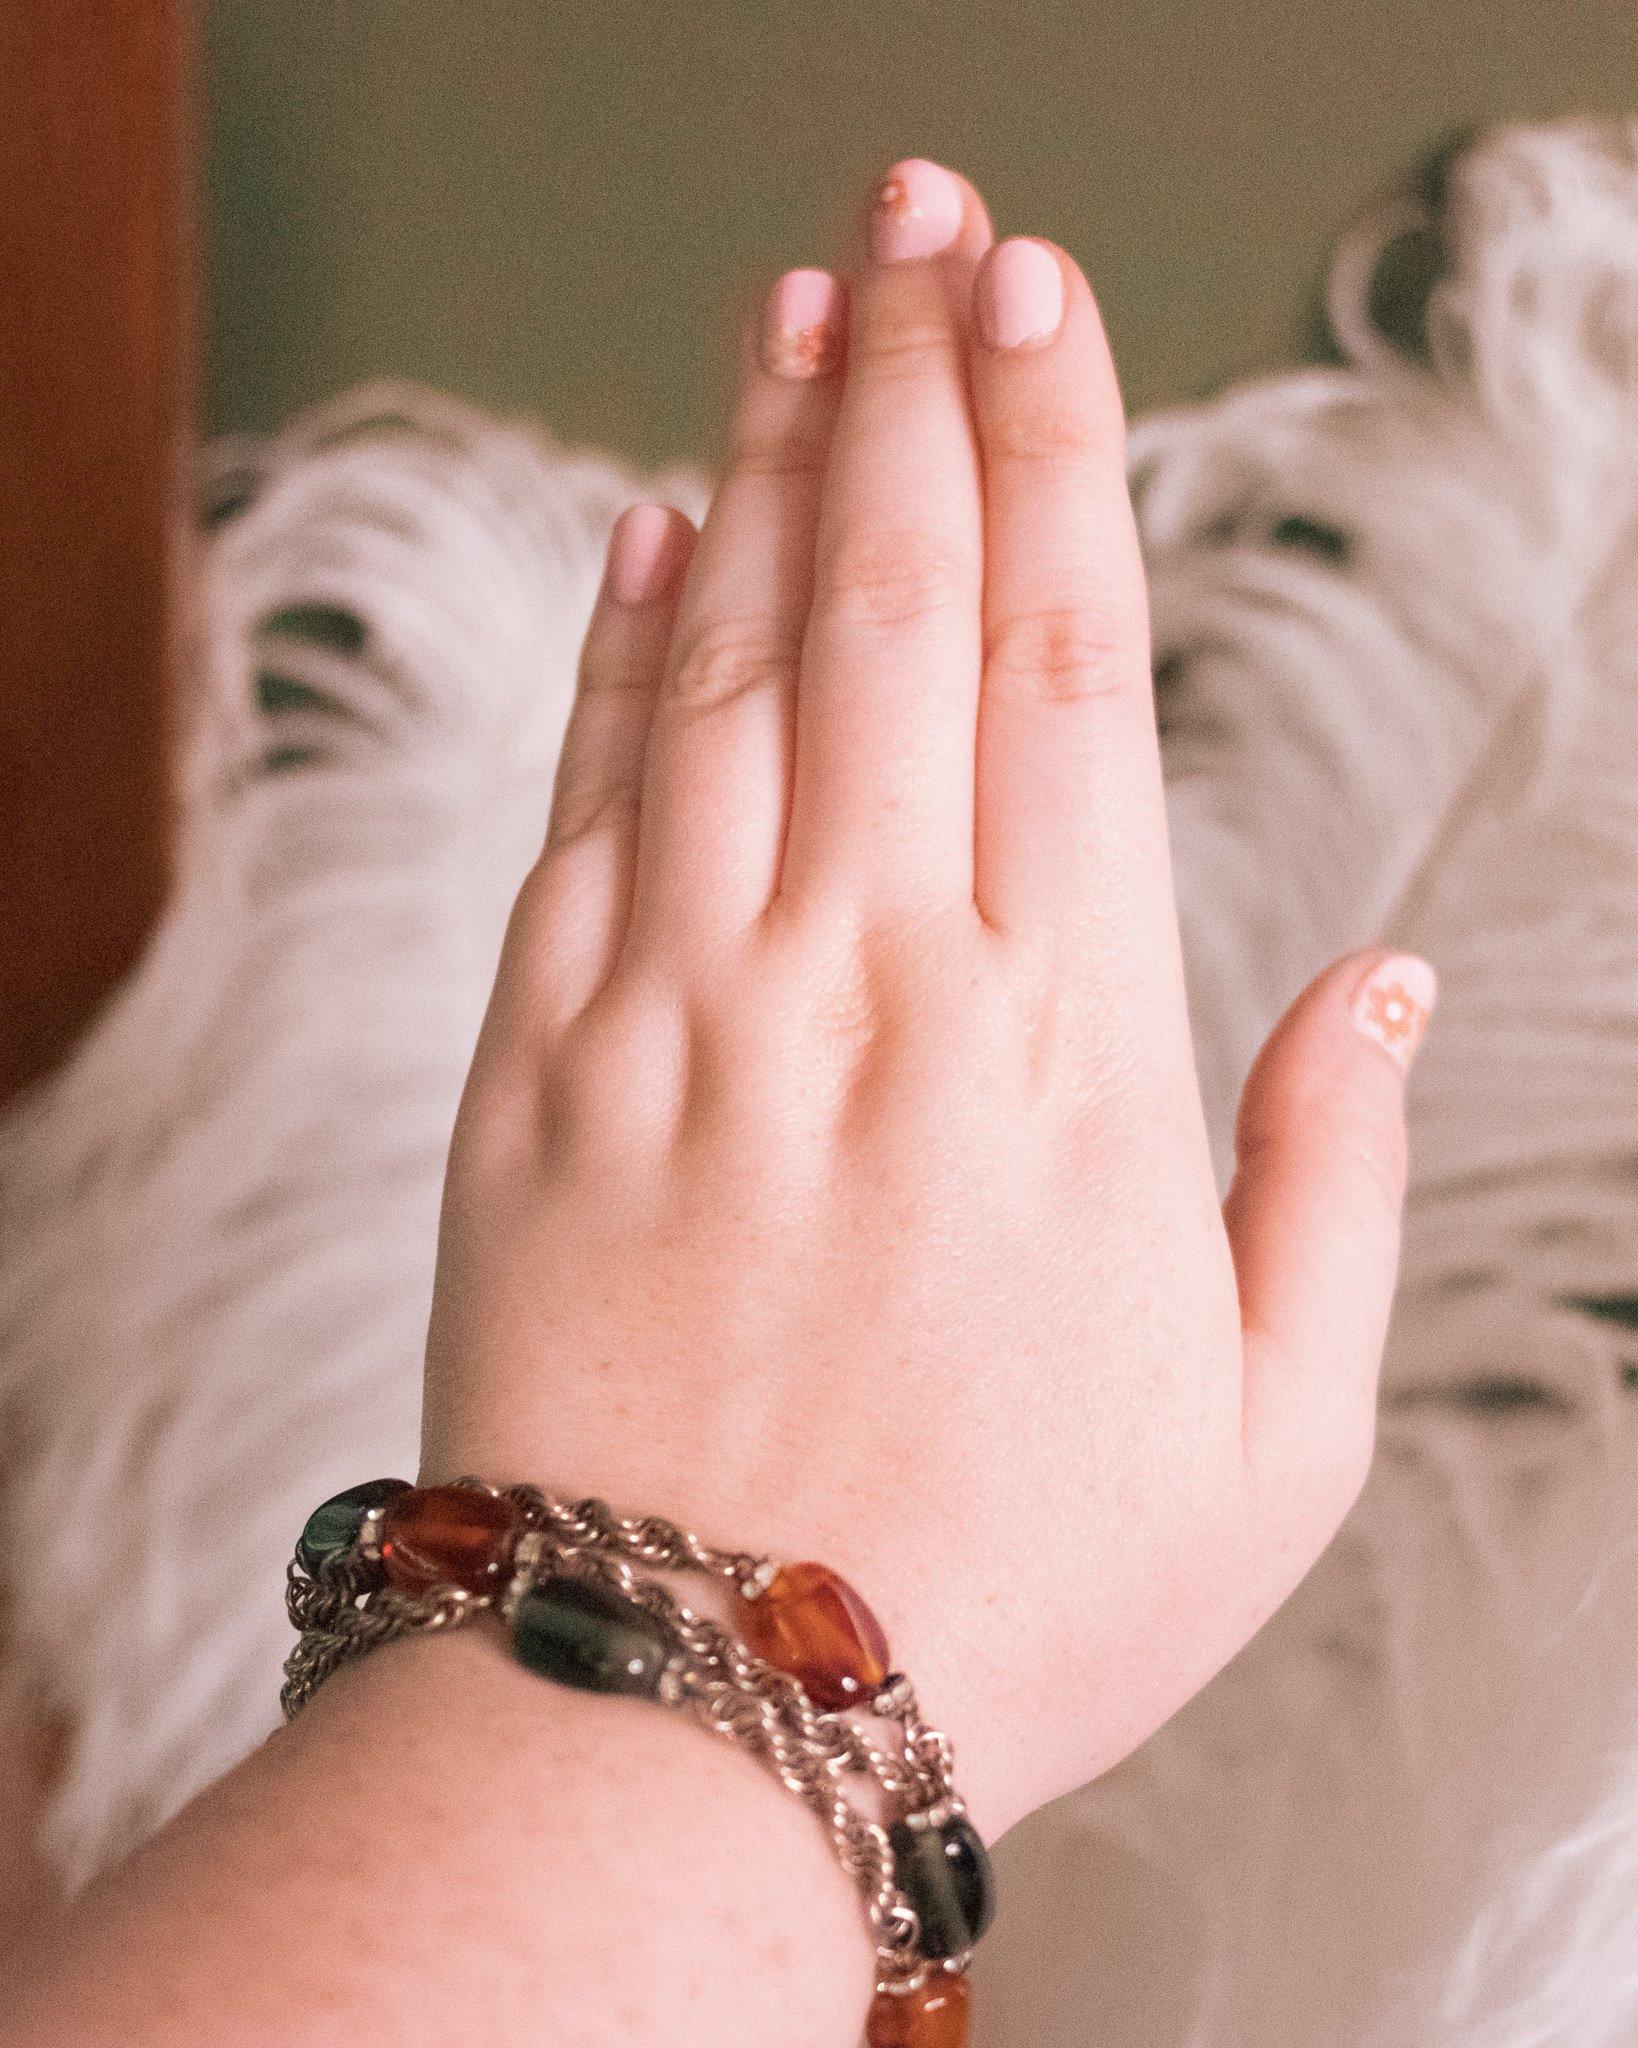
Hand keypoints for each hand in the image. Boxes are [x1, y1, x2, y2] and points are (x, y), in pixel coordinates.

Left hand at [423, 158, 1432, 1835]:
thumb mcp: (1266, 1436)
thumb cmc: (1009, 1590)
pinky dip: (616, 659)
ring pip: (725, 673)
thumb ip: (1320, 1183)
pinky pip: (585, 810)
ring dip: (763, 468)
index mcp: (1060, 1050)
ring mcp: (680, 1014)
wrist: (698, 1709)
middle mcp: (864, 984)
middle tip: (918, 207)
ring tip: (800, 305)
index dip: (1050, 454)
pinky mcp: (536, 1075)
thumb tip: (1370, 986)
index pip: (1058, 669)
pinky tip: (649, 540)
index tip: (1040, 297)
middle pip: (888, 609)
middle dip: (911, 382)